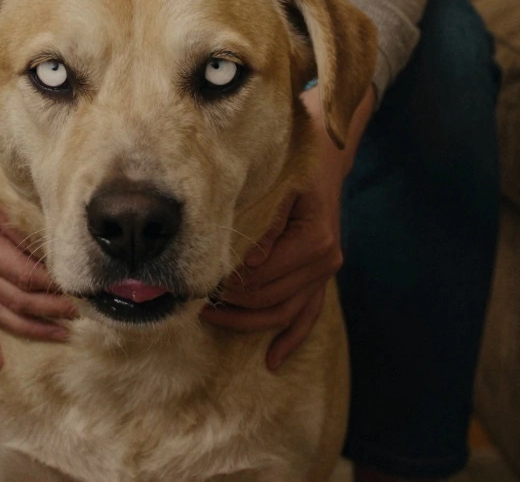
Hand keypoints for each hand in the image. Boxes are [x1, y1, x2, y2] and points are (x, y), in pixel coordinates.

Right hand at [0, 86, 77, 371]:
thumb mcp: (10, 189)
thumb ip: (34, 219)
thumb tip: (72, 248)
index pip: (24, 277)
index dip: (56, 290)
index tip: (86, 293)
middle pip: (13, 299)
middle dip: (52, 310)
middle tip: (87, 314)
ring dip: (30, 327)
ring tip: (64, 335)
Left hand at [200, 84, 374, 370]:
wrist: (326, 159)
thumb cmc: (295, 166)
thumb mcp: (277, 186)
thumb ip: (262, 224)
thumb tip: (245, 265)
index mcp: (313, 239)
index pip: (261, 276)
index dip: (228, 284)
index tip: (196, 283)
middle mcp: (324, 260)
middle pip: (268, 297)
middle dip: (229, 302)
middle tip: (193, 298)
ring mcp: (324, 273)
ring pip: (282, 312)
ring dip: (246, 321)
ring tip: (211, 317)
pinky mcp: (322, 279)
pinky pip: (307, 316)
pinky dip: (290, 339)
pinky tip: (272, 360)